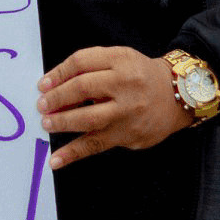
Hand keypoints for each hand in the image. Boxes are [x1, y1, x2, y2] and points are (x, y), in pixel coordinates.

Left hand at [36, 46, 190, 169]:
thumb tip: (55, 87)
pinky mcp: (128, 134)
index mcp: (120, 60)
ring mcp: (127, 111)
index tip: (42, 85)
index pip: (81, 62)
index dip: (57, 73)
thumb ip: (91, 67)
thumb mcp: (120, 59)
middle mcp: (125, 84)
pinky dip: (73, 153)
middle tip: (42, 105)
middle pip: (82, 88)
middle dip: (57, 98)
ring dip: (62, 122)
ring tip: (47, 124)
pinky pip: (96, 144)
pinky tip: (56, 160)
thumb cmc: (140, 76)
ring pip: (88, 118)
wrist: (177, 95)